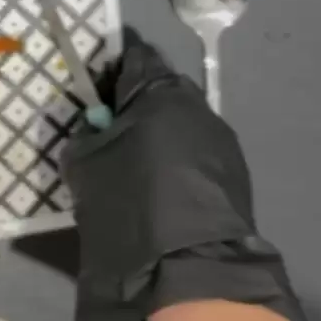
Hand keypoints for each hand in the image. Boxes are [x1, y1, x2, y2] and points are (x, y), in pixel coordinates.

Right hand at [62, 34, 306, 320]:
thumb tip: (97, 127)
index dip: (112, 69)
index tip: (95, 89)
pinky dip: (180, 162)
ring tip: (139, 166)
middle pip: (161, 92)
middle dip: (137, 106)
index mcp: (160, 91)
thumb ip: (87, 133)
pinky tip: (164, 190)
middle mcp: (199, 105)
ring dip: (162, 136)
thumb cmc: (127, 200)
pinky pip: (198, 154)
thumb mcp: (83, 162)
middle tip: (111, 131)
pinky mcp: (237, 174)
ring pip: (183, 124)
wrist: (186, 263)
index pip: (134, 57)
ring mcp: (223, 140)